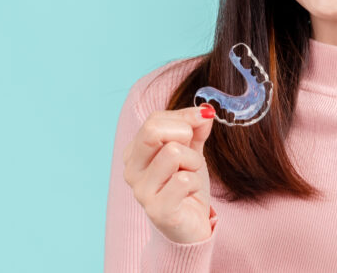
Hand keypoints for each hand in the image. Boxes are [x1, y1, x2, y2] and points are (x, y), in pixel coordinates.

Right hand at [122, 104, 215, 243]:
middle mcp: (132, 170)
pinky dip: (195, 182)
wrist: (190, 227)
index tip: (202, 121)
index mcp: (134, 152)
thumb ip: (195, 129)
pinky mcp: (158, 210)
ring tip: (190, 175)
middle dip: (184, 134)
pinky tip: (190, 193)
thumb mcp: (191, 151)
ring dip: (193, 161)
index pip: (155, 119)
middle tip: (191, 152)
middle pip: (153, 130)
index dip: (184, 117)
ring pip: (173, 152)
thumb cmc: (186, 187)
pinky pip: (184, 179)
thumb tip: (205, 111)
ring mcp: (141, 191)